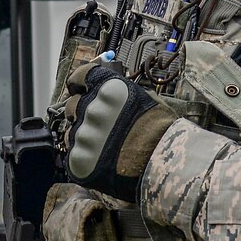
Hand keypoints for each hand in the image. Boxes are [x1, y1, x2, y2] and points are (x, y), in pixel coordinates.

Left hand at [61, 61, 178, 203]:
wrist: (166, 164)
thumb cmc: (162, 133)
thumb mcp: (146, 99)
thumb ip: (120, 94)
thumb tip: (110, 91)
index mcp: (107, 89)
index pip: (79, 77)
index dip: (78, 84)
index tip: (79, 89)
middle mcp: (91, 109)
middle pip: (73, 106)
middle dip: (83, 114)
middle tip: (100, 126)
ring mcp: (83, 135)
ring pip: (73, 131)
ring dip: (85, 137)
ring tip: (106, 147)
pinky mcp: (79, 159)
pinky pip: (74, 154)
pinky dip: (85, 156)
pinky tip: (102, 160)